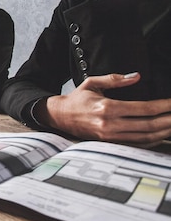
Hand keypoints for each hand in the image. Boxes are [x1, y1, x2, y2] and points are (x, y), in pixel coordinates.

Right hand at [38, 73, 170, 146]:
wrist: (60, 117)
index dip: (163, 106)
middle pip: (148, 125)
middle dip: (168, 120)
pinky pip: (136, 144)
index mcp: (107, 107)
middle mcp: (109, 124)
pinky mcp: (110, 143)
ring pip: (145, 137)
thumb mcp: (92, 83)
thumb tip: (136, 76)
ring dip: (163, 132)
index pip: (143, 108)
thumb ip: (114, 79)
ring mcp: (110, 136)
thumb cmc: (77, 100)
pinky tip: (161, 134)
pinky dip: (152, 140)